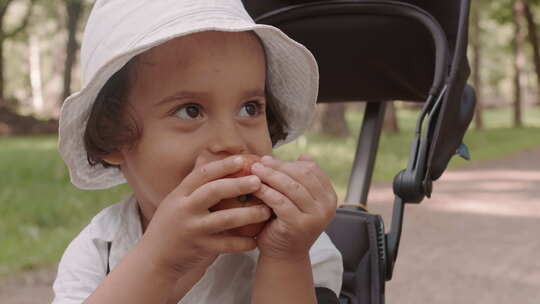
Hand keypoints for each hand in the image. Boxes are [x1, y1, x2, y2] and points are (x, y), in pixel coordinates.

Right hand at [140, 156, 271, 276]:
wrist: (153, 260)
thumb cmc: (169, 227)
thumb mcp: (174, 202)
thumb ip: (193, 186)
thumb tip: (208, 158)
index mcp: (179, 194)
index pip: (202, 174)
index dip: (222, 165)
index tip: (242, 160)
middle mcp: (184, 209)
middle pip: (214, 191)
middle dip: (238, 185)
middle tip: (258, 182)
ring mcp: (192, 229)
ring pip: (224, 219)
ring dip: (248, 215)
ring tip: (266, 211)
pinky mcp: (199, 248)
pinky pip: (226, 245)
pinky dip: (242, 243)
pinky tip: (255, 241)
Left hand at [250, 155, 337, 260]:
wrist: (284, 255)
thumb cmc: (287, 223)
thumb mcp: (298, 200)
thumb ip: (301, 180)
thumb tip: (304, 156)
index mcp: (329, 197)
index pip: (312, 170)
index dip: (290, 162)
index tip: (270, 159)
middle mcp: (327, 206)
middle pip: (302, 175)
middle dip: (279, 166)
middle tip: (260, 162)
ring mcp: (315, 216)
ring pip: (291, 186)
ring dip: (270, 175)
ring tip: (254, 169)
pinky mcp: (299, 224)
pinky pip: (280, 201)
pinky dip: (266, 191)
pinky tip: (254, 186)